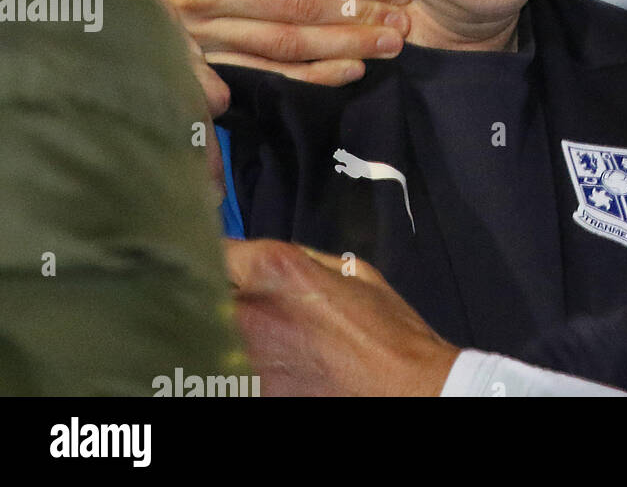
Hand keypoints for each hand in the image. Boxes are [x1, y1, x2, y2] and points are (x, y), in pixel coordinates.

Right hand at [93, 0, 413, 83]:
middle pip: (302, 11)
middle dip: (360, 20)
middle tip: (404, 28)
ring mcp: (197, 27)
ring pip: (284, 47)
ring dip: (342, 51)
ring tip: (387, 48)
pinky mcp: (193, 52)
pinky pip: (258, 70)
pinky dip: (305, 76)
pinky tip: (345, 73)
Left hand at [225, 239, 458, 395]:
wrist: (404, 390)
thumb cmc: (386, 329)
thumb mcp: (354, 273)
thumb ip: (303, 260)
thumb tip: (270, 262)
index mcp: (275, 271)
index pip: (215, 249)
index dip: (217, 255)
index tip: (224, 265)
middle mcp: (248, 312)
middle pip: (203, 293)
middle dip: (215, 294)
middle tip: (234, 303)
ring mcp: (242, 360)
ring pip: (209, 335)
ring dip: (220, 334)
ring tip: (251, 339)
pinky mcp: (248, 393)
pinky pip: (228, 372)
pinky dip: (234, 369)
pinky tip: (262, 367)